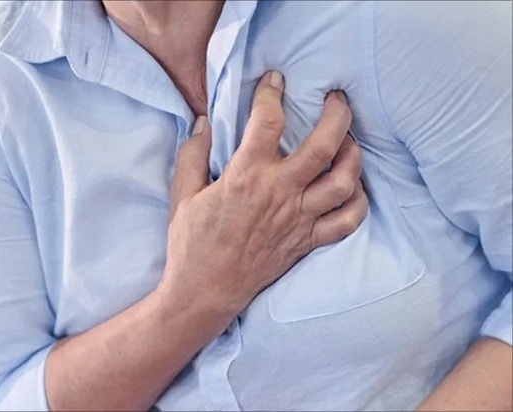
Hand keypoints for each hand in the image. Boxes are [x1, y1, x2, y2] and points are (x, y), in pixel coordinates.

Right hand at [159, 71, 366, 323]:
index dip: (272, 93)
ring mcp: (298, 219)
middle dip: (337, 115)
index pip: (268, 122)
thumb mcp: (182, 195)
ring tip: (349, 142)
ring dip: (353, 156)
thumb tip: (202, 123)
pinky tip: (353, 189)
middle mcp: (280, 194)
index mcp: (246, 177)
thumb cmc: (192, 244)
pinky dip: (357, 203)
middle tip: (337, 100)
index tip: (274, 80)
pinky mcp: (307, 241)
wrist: (206, 291)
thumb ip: (192, 155)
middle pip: (324, 146)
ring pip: (344, 182)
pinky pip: (346, 223)